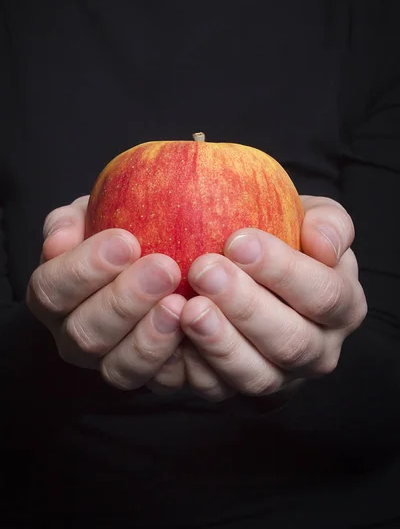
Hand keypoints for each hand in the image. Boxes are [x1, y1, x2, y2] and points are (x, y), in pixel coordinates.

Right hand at [27, 196, 186, 392]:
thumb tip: (57, 242)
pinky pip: (161, 382)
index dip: (83, 270)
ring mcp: (111, 363)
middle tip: (165, 269)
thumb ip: (72, 220)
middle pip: (85, 334)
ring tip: (180, 303)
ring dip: (150, 337)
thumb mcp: (97, 211)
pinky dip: (180, 359)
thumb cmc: (126, 229)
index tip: (125, 242)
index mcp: (54, 297)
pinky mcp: (152, 378)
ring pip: (119, 368)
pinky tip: (199, 328)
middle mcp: (76, 337)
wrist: (168, 253)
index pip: (50, 290)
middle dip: (124, 301)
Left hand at [180, 196, 367, 401]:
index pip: (324, 295)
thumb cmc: (286, 240)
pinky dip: (192, 367)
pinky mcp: (240, 393)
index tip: (238, 241)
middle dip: (245, 307)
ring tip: (189, 307)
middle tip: (204, 271)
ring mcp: (280, 378)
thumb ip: (329, 223)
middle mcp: (318, 351)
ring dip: (219, 343)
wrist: (253, 274)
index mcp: (343, 306)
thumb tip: (324, 245)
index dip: (282, 270)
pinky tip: (172, 334)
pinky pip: (217, 390)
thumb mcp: (312, 218)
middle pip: (290, 342)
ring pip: (256, 375)